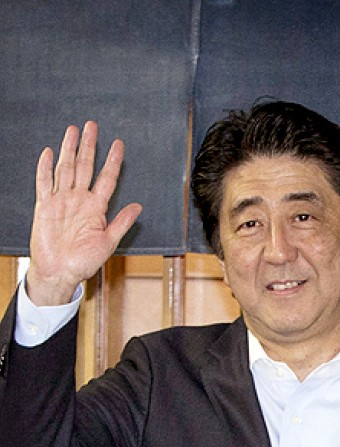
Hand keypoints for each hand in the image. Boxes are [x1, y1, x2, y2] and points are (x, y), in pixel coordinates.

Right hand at [26, 121, 141, 305]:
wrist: (60, 272)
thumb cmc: (84, 261)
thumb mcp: (108, 242)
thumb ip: (121, 222)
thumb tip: (138, 206)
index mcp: (96, 207)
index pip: (107, 178)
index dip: (113, 161)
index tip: (119, 144)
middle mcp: (79, 199)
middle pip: (85, 166)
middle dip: (89, 146)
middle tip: (93, 126)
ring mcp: (62, 201)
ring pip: (66, 169)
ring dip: (69, 150)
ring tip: (73, 130)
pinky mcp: (45, 206)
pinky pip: (44, 183)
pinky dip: (45, 168)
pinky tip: (49, 152)